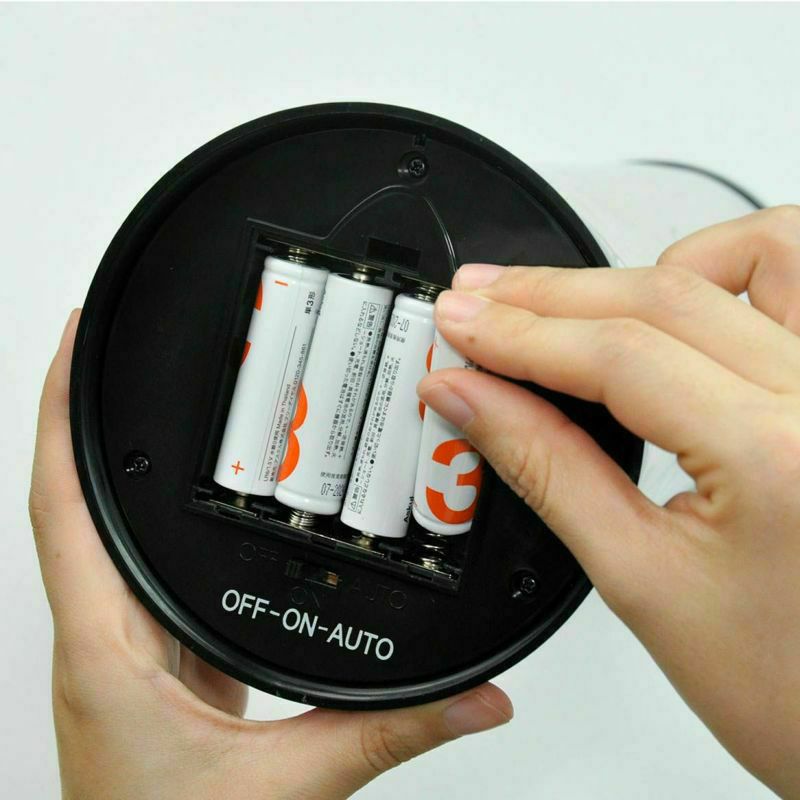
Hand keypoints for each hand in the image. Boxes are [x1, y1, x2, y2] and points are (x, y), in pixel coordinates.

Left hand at [30, 311, 511, 799]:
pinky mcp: (156, 656)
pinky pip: (147, 567)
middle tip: (119, 350)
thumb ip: (385, 732)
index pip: (63, 505)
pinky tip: (197, 502)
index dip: (60, 415)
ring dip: (120, 465)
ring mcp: (127, 642)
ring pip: (107, 531)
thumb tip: (472, 699)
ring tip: (158, 404)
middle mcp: (105, 633)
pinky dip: (161, 520)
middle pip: (77, 501)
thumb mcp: (284, 791)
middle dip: (88, 416)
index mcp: (108, 646)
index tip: (74, 342)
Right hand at [418, 206, 799, 798]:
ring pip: (756, 255)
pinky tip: (678, 301)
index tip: (460, 325)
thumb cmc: (789, 688)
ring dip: (650, 264)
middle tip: (479, 300)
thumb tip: (469, 401)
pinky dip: (733, 268)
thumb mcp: (641, 583)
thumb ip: (546, 470)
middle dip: (551, 296)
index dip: (519, 334)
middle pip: (665, 296)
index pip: (618, 357)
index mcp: (778, 458)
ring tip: (575, 301)